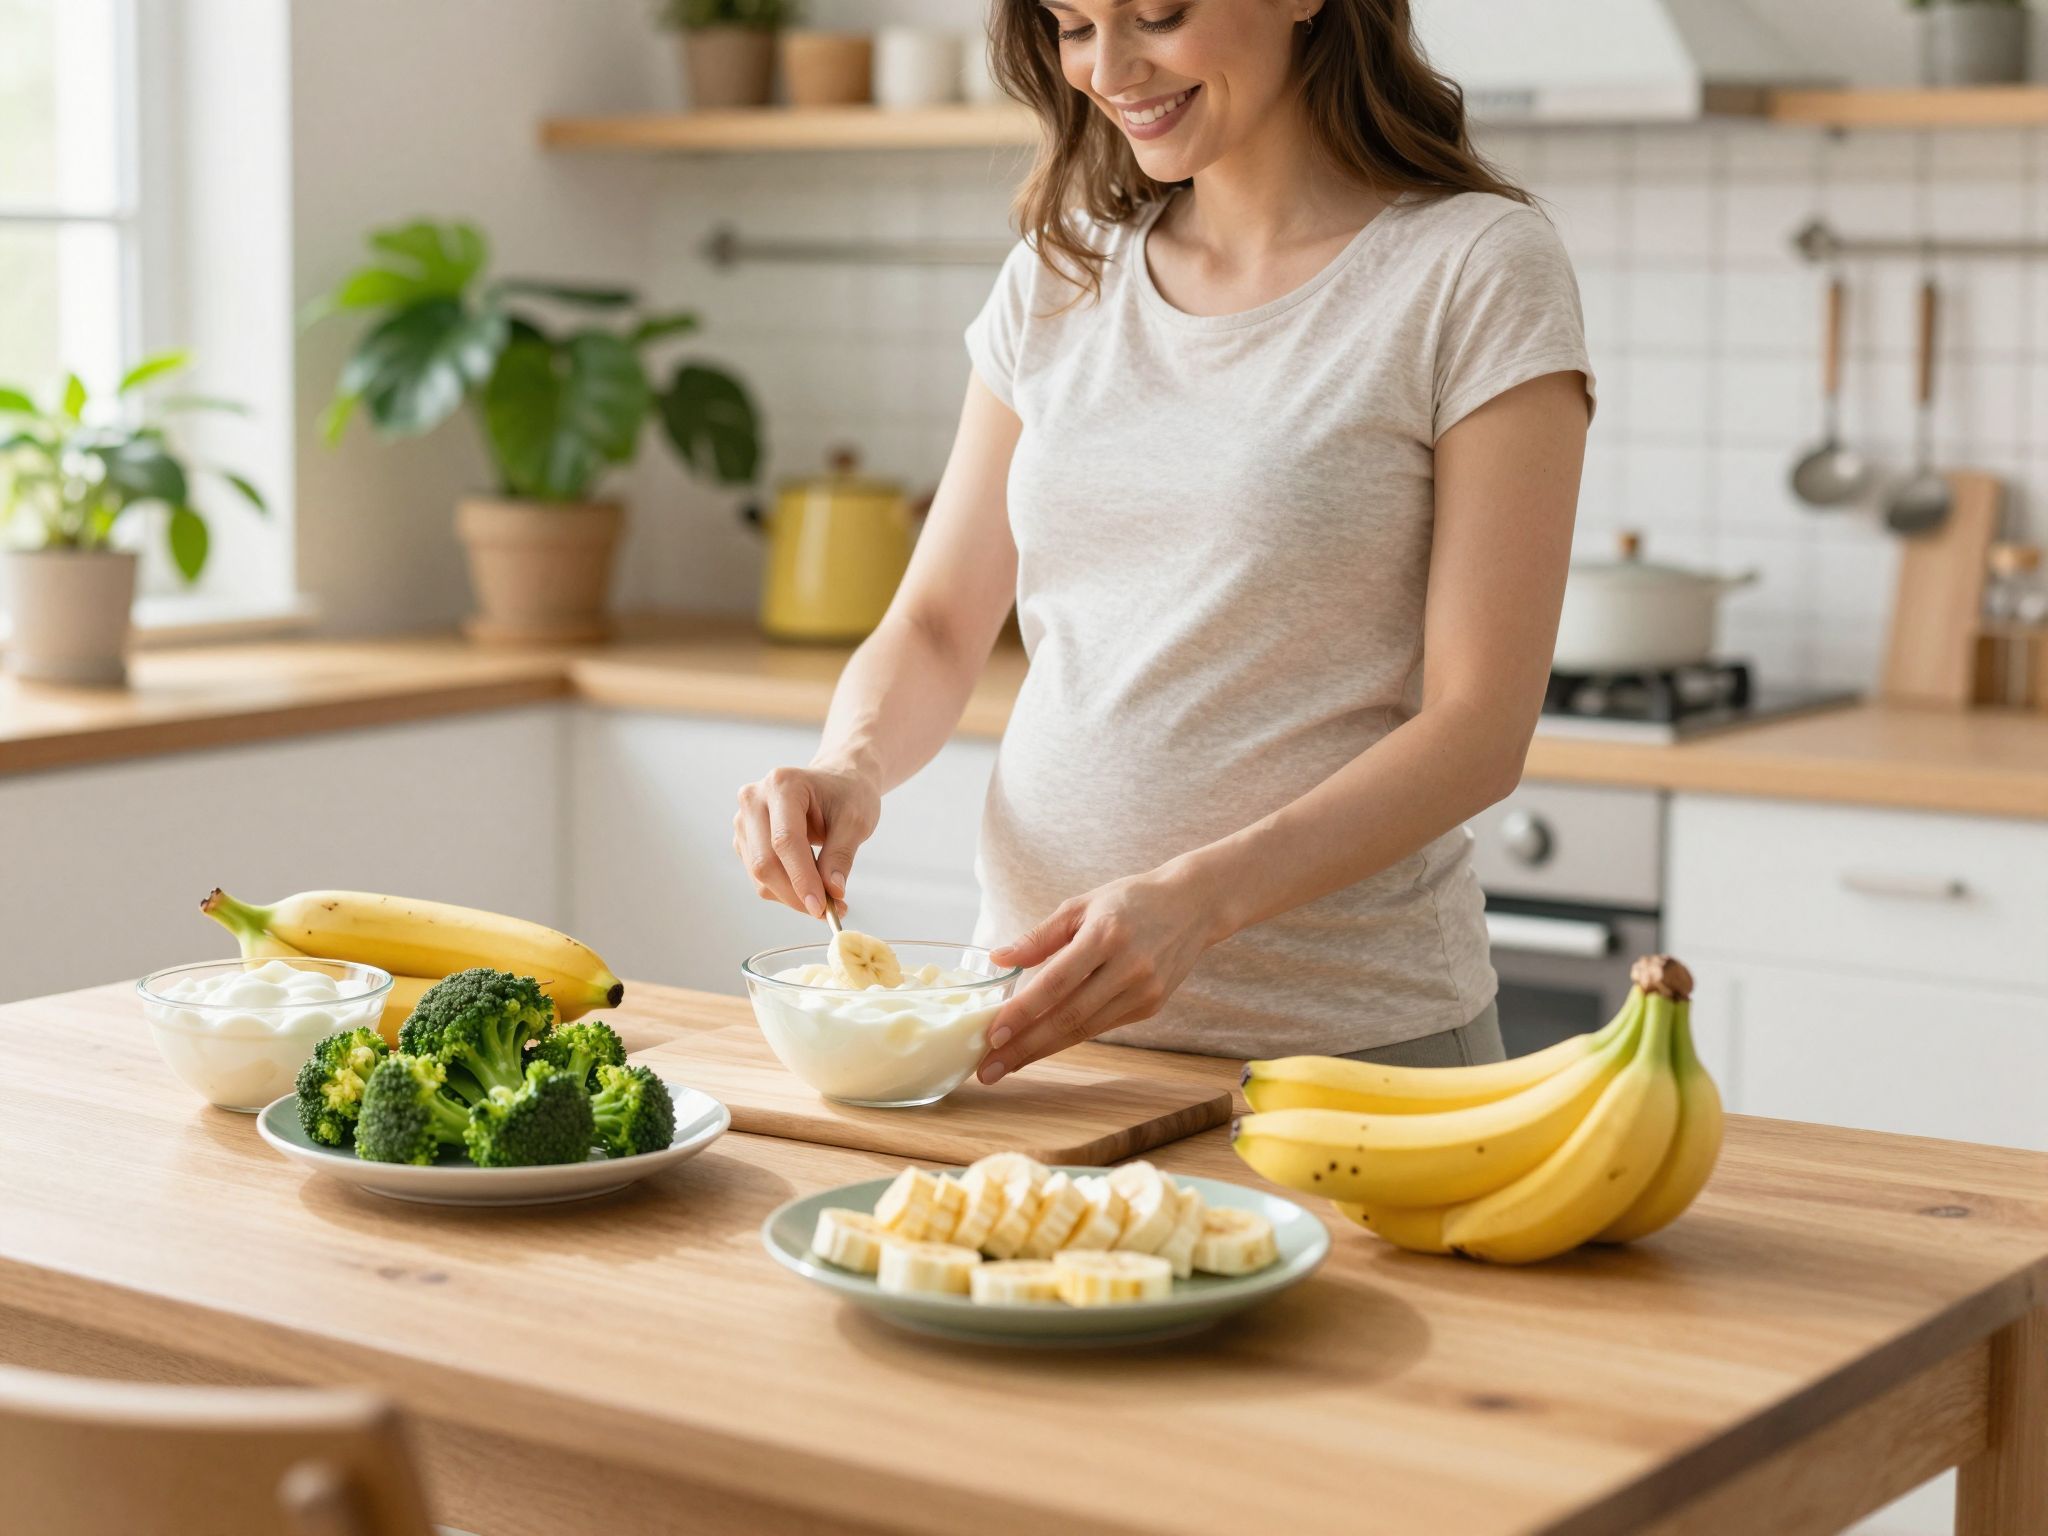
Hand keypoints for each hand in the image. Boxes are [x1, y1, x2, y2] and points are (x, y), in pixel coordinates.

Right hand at [733, 762, 880, 918]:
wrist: (836, 782)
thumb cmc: (848, 795)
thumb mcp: (856, 821)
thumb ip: (841, 855)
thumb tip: (832, 892)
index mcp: (783, 784)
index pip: (785, 840)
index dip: (801, 878)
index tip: (822, 908)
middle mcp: (754, 799)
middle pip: (765, 861)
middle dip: (796, 894)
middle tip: (829, 911)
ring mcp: (744, 820)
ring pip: (760, 875)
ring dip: (792, 896)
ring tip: (828, 897)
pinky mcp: (744, 840)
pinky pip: (760, 877)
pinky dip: (785, 890)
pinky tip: (810, 885)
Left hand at [977, 864, 1224, 1083]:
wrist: (1193, 906)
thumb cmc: (1129, 901)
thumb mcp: (1081, 905)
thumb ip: (1039, 936)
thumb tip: (997, 958)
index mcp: (1106, 935)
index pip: (1056, 982)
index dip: (1023, 1012)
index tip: (992, 1035)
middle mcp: (1128, 967)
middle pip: (1069, 1017)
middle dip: (1025, 1047)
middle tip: (989, 1070)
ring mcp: (1144, 991)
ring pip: (1084, 1029)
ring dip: (1042, 1050)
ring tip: (1006, 1064)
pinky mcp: (1150, 1006)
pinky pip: (1101, 1026)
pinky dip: (1068, 1037)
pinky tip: (1040, 1045)